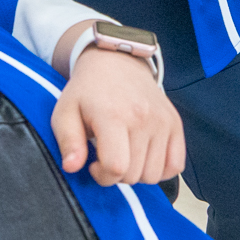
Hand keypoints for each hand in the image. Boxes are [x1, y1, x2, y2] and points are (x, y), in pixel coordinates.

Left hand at [52, 47, 184, 185]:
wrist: (116, 63)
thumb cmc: (88, 91)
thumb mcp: (65, 112)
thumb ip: (68, 141)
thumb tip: (72, 167)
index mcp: (112, 115)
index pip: (116, 167)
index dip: (102, 177)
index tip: (93, 164)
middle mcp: (142, 118)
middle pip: (135, 175)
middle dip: (116, 175)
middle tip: (107, 156)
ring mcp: (162, 121)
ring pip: (154, 175)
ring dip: (137, 173)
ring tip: (124, 154)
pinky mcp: (174, 123)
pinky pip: (175, 166)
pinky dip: (160, 170)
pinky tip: (143, 157)